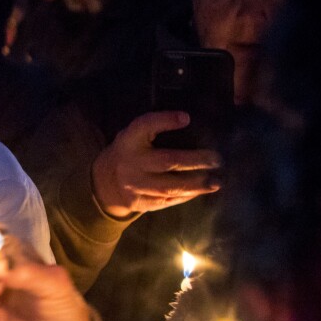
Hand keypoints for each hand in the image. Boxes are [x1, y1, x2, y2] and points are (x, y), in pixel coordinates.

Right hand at [91, 111, 220, 218]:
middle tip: (216, 159)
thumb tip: (191, 122)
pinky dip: (186, 196)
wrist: (104, 183)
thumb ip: (153, 129)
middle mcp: (131, 163)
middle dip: (195, 160)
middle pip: (167, 161)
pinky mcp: (140, 202)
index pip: (145, 126)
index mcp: (128, 141)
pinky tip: (200, 191)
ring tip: (215, 182)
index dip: (164, 120)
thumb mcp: (133, 136)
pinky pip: (167, 200)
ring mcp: (135, 185)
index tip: (186, 118)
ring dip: (196, 184)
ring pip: (170, 186)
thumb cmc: (129, 153)